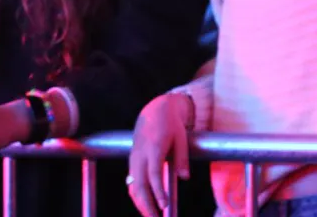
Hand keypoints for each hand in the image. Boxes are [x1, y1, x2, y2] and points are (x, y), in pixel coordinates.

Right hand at [127, 93, 192, 216]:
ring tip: (151, 216)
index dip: (158, 191)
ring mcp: (134, 159)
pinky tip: (146, 207)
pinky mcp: (132, 162)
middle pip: (140, 185)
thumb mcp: (181, 137)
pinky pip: (132, 182)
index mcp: (153, 147)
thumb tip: (185, 177)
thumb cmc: (170, 124)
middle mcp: (140, 155)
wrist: (154, 111)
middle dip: (147, 205)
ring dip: (141, 204)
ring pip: (133, 186)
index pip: (154, 174)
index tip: (164, 206)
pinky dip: (137, 196)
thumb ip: (182, 158)